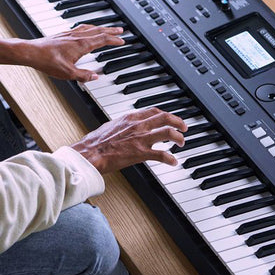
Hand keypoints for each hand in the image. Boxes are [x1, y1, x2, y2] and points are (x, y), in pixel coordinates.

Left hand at [17, 25, 124, 81]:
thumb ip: (83, 75)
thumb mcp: (67, 73)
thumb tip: (95, 77)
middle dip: (111, 30)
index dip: (114, 40)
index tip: (122, 41)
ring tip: (107, 29)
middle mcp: (77, 37)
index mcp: (81, 45)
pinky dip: (89, 27)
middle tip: (120, 30)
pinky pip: (81, 28)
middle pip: (98, 31)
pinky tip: (86, 30)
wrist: (32, 52)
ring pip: (90, 28)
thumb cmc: (47, 61)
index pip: (102, 39)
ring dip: (101, 28)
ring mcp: (70, 34)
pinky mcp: (63, 34)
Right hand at [70, 108, 187, 172]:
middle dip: (178, 122)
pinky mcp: (141, 153)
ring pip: (168, 133)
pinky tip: (174, 162)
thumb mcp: (111, 126)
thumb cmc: (96, 142)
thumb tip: (126, 126)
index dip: (165, 114)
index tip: (170, 118)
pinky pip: (161, 155)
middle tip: (183, 127)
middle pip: (165, 118)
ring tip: (181, 142)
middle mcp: (138, 126)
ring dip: (178, 137)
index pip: (153, 111)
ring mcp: (141, 139)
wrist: (91, 152)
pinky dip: (171, 159)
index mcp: (130, 118)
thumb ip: (123, 125)